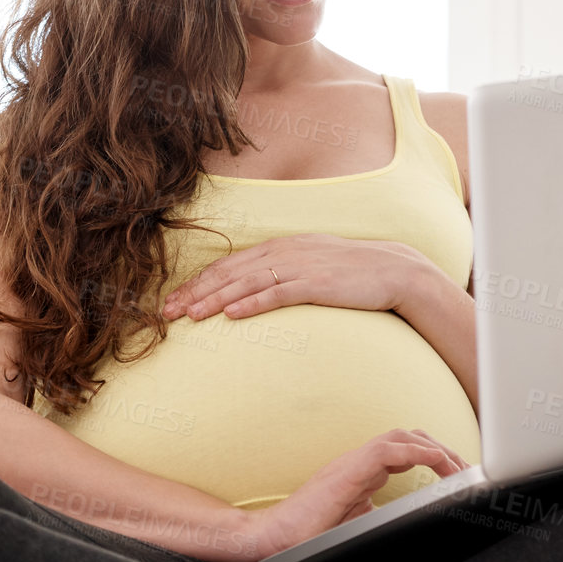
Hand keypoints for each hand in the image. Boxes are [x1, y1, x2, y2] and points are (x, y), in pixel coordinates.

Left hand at [161, 234, 419, 321]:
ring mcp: (300, 267)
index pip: (229, 264)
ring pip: (247, 283)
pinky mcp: (317, 283)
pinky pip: (278, 294)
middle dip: (195, 292)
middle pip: (230, 273)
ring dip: (215, 300)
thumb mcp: (312, 263)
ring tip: (190, 316)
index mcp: (281, 246)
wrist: (395, 270)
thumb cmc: (352, 272)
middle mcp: (285, 252)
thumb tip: (253, 290)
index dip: (198, 282)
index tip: (174, 300)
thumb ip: (283, 271)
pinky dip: (253, 304)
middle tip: (167, 312)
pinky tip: (233, 315)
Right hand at [251, 427, 470, 558]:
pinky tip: (435, 463)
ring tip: (457, 469)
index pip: (407, 452)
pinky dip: (414, 452)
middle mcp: (360, 462)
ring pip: (402, 437)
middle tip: (467, 472)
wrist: (272, 541)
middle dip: (443, 450)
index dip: (437, 457)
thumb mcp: (356, 527)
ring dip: (435, 448)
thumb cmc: (308, 539)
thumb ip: (381, 520)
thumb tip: (413, 533)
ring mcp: (353, 463)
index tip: (460, 475)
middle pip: (411, 438)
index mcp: (364, 473)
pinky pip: (387, 449)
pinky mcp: (347, 471)